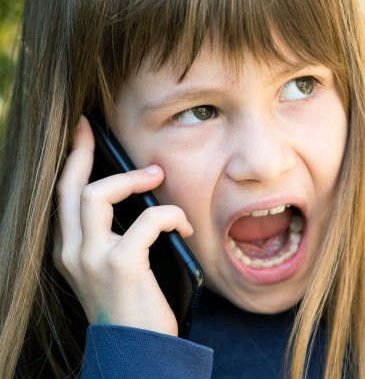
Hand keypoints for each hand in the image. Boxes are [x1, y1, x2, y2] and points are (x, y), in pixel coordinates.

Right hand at [53, 116, 192, 335]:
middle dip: (83, 153)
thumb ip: (117, 238)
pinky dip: (169, 216)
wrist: (136, 351)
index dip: (71, 162)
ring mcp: (92, 259)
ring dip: (133, 179)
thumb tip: (142, 200)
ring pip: (98, 194)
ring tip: (157, 177)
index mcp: (69, 252)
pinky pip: (147, 220)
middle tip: (98, 131)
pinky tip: (183, 228)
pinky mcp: (120, 265)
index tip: (81, 134)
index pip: (62, 197)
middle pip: (70, 188)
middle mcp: (72, 253)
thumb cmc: (133, 308)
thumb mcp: (116, 270)